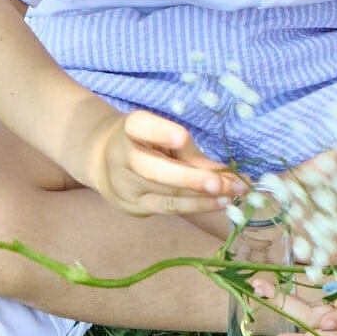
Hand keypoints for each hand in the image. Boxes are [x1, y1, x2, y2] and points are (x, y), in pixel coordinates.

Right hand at [85, 106, 243, 222]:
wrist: (105, 163)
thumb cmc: (144, 144)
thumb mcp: (162, 136)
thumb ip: (190, 152)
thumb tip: (230, 173)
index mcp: (129, 129)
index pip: (139, 127)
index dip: (159, 132)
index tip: (182, 137)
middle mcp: (122, 157)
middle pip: (152, 170)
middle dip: (188, 178)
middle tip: (220, 183)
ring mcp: (126, 186)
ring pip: (165, 195)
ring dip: (202, 197)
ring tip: (231, 195)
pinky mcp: (135, 207)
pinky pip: (169, 208)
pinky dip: (197, 206)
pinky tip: (219, 204)